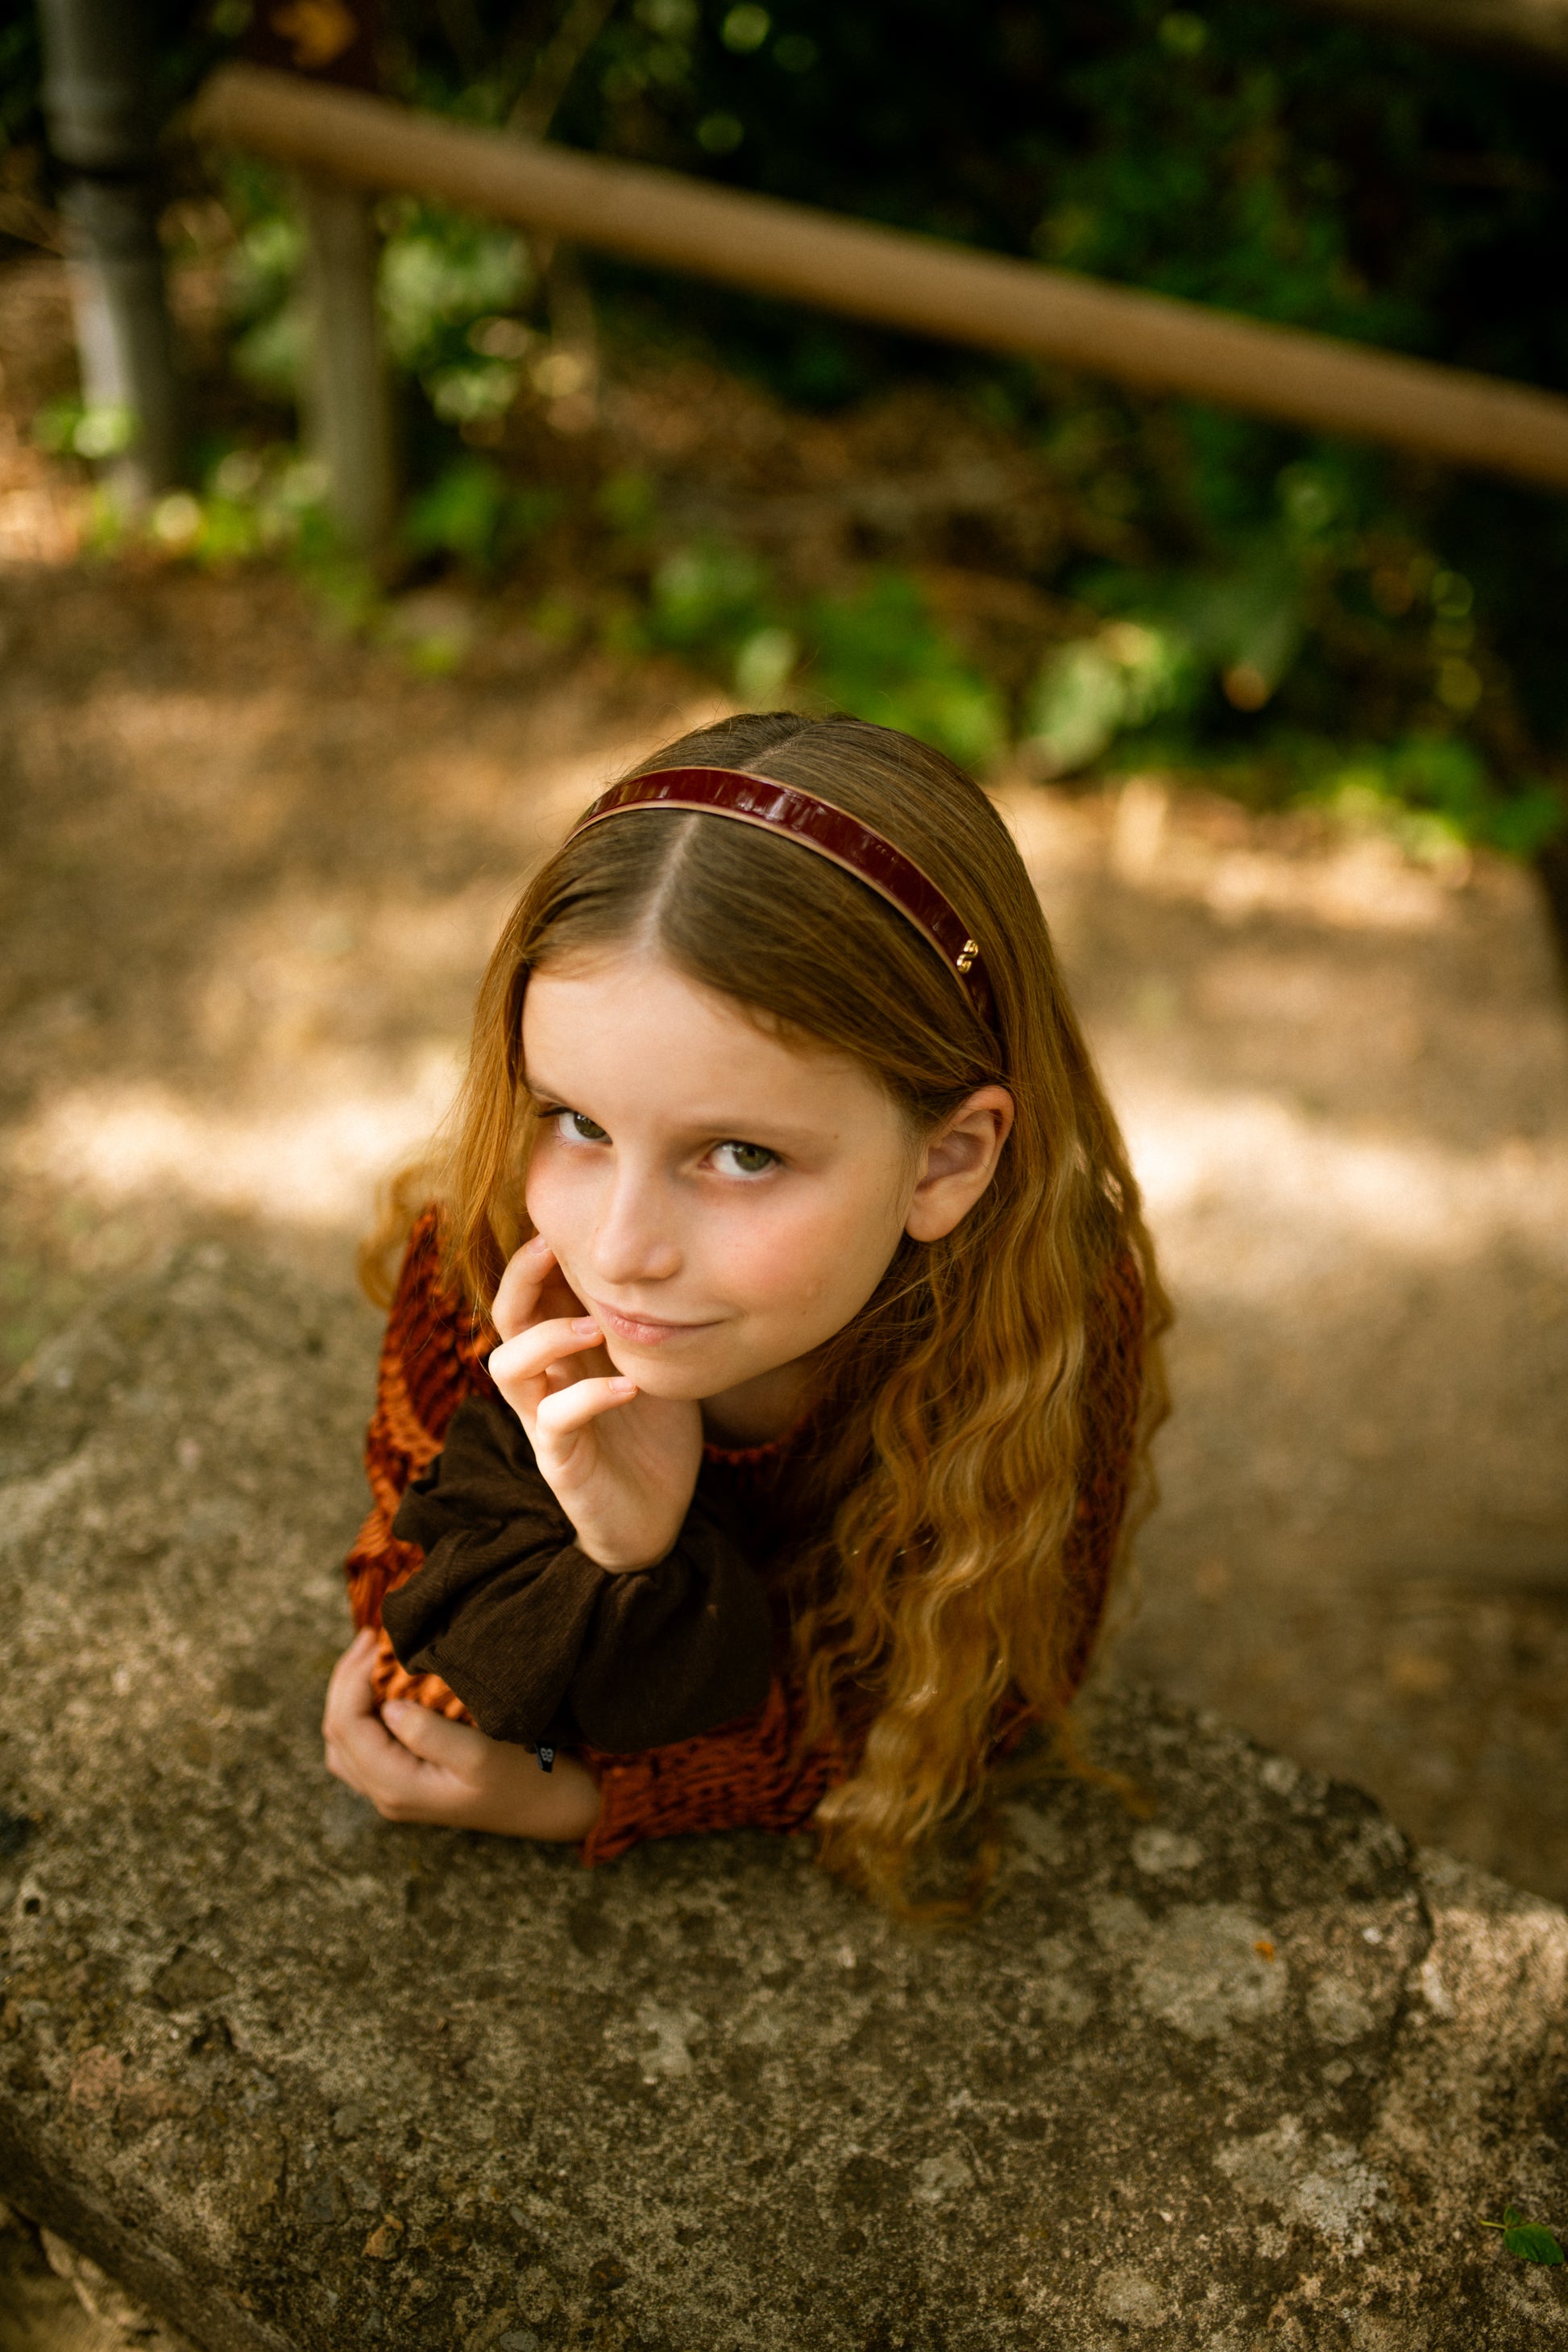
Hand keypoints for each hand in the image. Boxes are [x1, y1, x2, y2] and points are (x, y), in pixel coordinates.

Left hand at [322, 1630, 600, 1838]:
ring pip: (344, 1742)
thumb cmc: (521, 1777)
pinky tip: (380, 1689)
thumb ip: (429, 1733)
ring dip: (349, 1696)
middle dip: (345, 1681)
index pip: (347, 1726)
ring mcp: (392, 1792)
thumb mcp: (481, 1753)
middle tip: (368, 1639)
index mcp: (397, 1787)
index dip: (351, 1680)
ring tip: (368, 1658)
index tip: (376, 1643)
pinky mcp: (404, 1783)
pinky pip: (362, 1748)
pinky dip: (361, 1713)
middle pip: (337, 1733)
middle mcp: (385, 1794)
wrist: (549, 1807)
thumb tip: (387, 1707)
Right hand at [486, 1234, 702, 1571]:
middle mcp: (544, 1381)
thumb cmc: (653, 1433)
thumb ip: (649, 1318)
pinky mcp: (561, 1462)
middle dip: (521, 1276)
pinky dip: (589, 1398)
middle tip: (554, 1245)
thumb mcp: (656, 1361)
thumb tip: (677, 1258)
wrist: (656, 1517)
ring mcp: (545, 1422)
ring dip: (546, 1338)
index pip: (533, 1291)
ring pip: (507, 1367)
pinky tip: (630, 1386)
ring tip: (595, 1327)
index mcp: (564, 1352)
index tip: (570, 1217)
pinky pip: (555, 1421)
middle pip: (505, 1317)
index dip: (540, 1254)